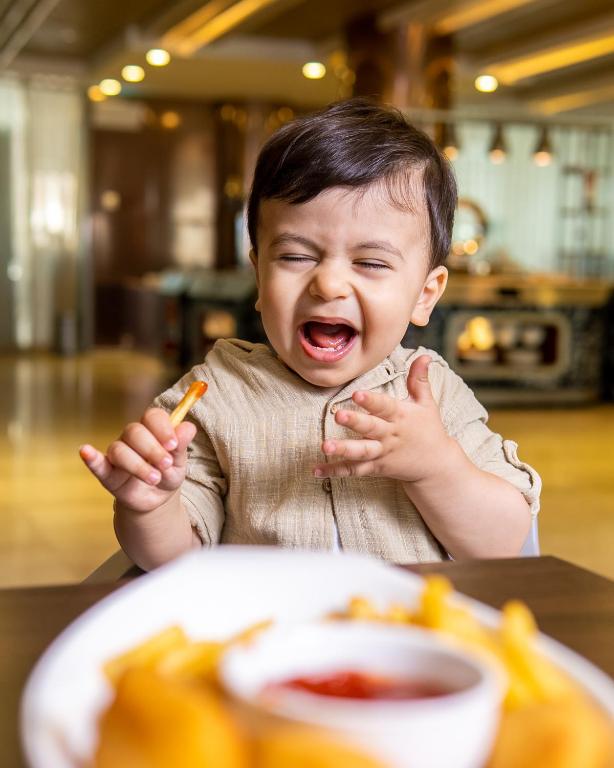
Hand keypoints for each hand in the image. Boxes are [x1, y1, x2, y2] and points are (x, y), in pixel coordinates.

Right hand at [79, 408, 196, 512]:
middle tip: (166, 465)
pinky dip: (91, 458)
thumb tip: (188, 428)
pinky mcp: (107, 473)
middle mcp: (132, 438)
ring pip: (119, 449)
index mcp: (152, 430)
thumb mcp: (180, 462)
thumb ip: (182, 445)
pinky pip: (97, 463)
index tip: (173, 444)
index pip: (152, 416)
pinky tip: (85, 451)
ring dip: (138, 465)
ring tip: (155, 478)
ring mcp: (118, 455)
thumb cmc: (168, 473)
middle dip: (152, 449)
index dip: (162, 427)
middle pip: (134, 431)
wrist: (158, 499)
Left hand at [314, 355, 452, 483]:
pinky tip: (316, 470)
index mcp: (400, 417)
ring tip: (325, 446)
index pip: (385, 407)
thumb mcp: (426, 404)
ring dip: (343, 449)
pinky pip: (354, 470)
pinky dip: (335, 471)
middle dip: (355, 423)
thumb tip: (423, 355)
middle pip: (371, 429)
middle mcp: (390, 435)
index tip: (357, 394)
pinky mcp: (376, 468)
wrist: (437, 465)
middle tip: (338, 416)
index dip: (371, 401)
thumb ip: (419, 379)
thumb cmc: (429, 429)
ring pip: (361, 452)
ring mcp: (382, 453)